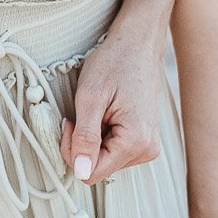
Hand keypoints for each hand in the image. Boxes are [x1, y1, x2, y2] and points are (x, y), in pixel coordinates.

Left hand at [66, 18, 166, 185]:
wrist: (138, 44)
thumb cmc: (114, 63)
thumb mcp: (90, 98)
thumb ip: (85, 138)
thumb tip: (81, 172)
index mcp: (136, 142)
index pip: (91, 172)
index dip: (72, 151)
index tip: (70, 123)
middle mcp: (147, 150)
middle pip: (97, 168)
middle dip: (80, 144)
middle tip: (79, 114)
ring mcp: (148, 145)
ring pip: (103, 160)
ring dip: (90, 139)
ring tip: (95, 110)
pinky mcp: (144, 139)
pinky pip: (113, 150)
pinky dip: (100, 135)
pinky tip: (104, 113)